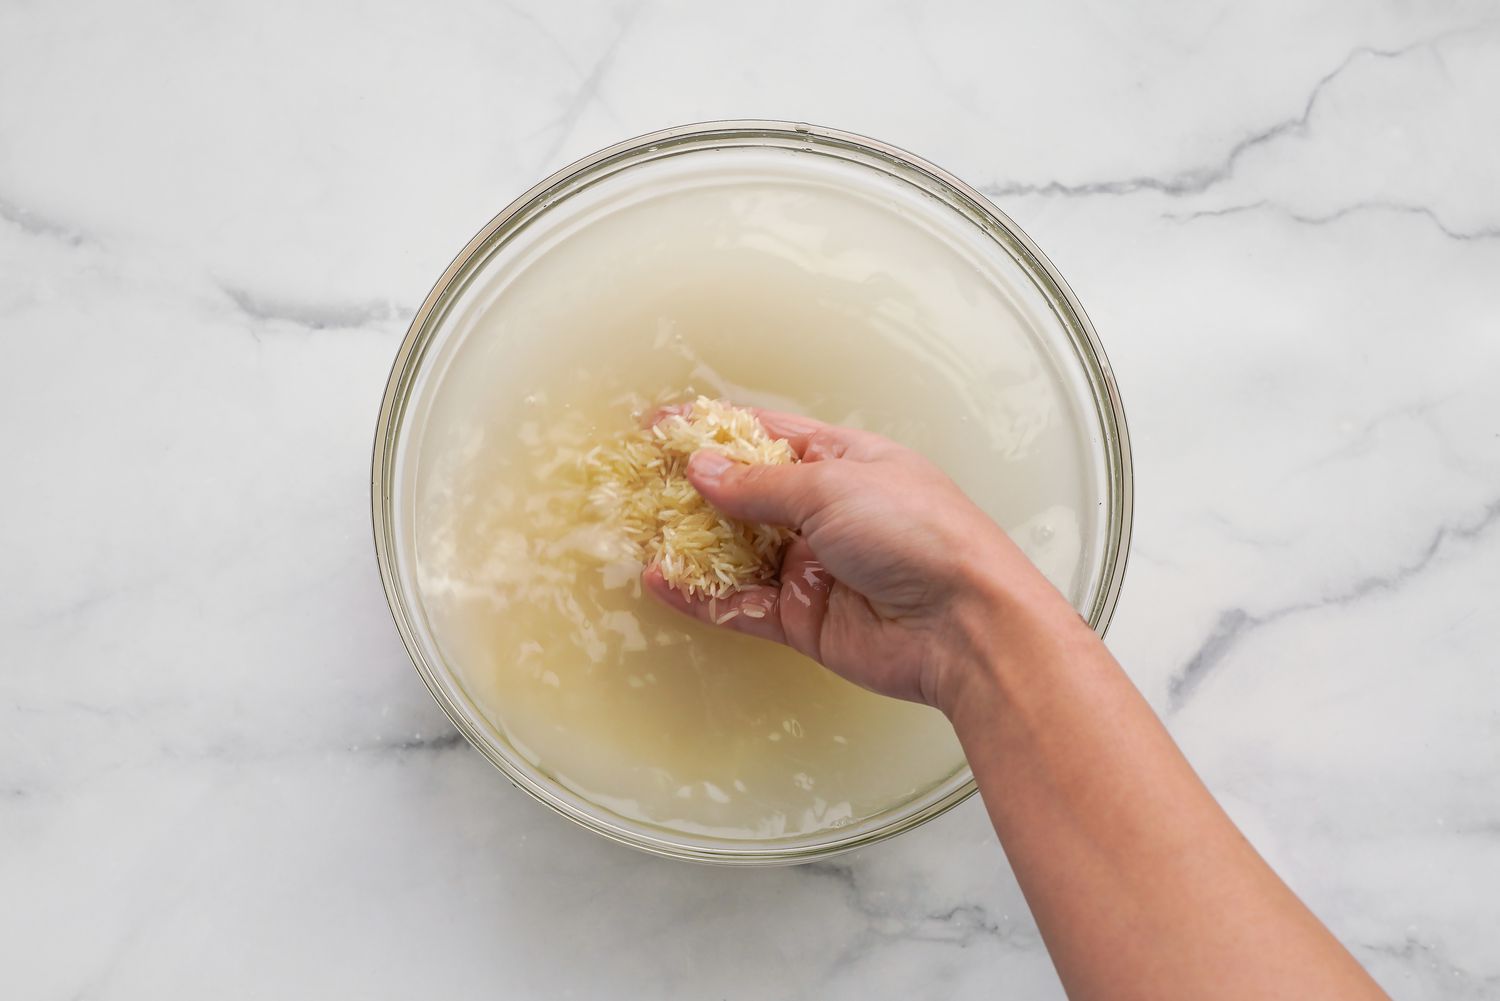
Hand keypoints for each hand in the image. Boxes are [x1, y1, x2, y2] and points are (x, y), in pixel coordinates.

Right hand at [642, 408, 1069, 714]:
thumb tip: (702, 468)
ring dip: (692, 546)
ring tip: (640, 535)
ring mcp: (814, 566)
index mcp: (843, 462)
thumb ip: (759, 484)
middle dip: (693, 492)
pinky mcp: (807, 619)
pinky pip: (744, 604)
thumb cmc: (919, 534)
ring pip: (738, 553)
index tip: (660, 429)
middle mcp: (826, 512)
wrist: (966, 625)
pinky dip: (704, 596)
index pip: (764, 436)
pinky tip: (665, 582)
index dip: (711, 431)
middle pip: (744, 496)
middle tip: (638, 487)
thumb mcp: (831, 487)